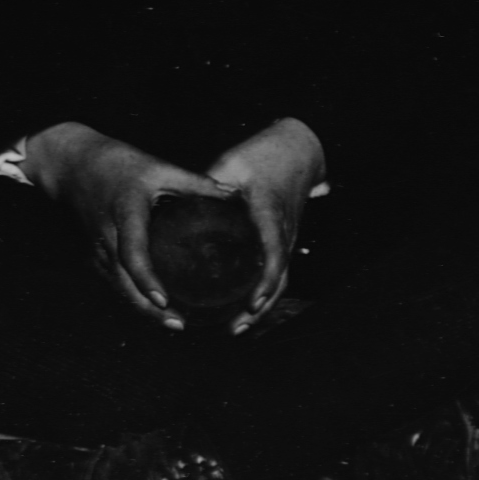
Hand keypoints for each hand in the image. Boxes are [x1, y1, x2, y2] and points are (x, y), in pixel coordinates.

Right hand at [30, 123, 233, 330]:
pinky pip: (115, 282)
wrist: (73, 165)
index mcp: (125, 214)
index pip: (132, 253)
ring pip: (118, 288)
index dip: (146, 279)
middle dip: (149, 309)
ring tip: (173, 323)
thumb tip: (231, 195)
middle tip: (179, 324)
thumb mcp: (158, 167)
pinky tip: (155, 308)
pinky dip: (133, 297)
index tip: (164, 300)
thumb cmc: (120, 163)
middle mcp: (108, 237)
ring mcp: (98, 249)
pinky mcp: (97, 255)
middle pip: (124, 282)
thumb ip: (194, 183)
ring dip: (142, 309)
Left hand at [200, 118, 326, 331]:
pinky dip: (264, 294)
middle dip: (261, 308)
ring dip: (262, 307)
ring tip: (236, 328)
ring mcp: (286, 238)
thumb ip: (209, 185)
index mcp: (269, 213)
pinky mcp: (282, 241)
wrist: (298, 150)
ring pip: (280, 280)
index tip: (252, 302)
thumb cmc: (264, 154)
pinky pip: (277, 272)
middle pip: (279, 278)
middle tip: (235, 329)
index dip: (265, 280)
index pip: (273, 252)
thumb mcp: (233, 162)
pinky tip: (243, 308)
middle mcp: (282, 231)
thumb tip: (181, 210)